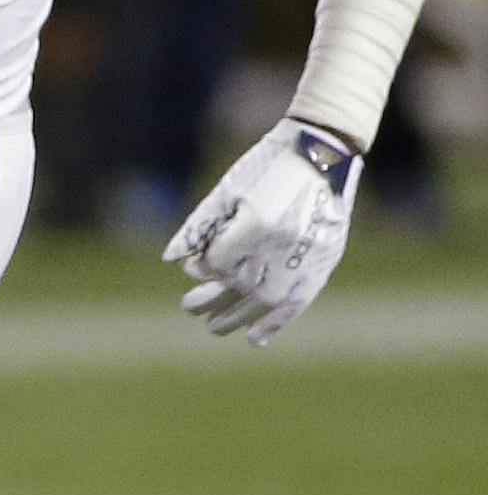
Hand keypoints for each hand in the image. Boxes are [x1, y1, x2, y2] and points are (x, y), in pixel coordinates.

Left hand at [163, 117, 362, 346]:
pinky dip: (275, 322)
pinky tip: (254, 339)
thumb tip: (171, 260)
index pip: (217, 263)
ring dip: (236, 316)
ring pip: (262, 301)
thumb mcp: (228, 189)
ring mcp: (303, 259)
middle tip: (188, 308)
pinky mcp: (321, 266)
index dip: (201, 268)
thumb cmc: (268, 165)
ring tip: (213, 328)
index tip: (194, 269)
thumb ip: (200, 226)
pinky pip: (296, 304)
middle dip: (210, 300)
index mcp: (255, 224)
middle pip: (237, 287)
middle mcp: (279, 247)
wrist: (324, 155)